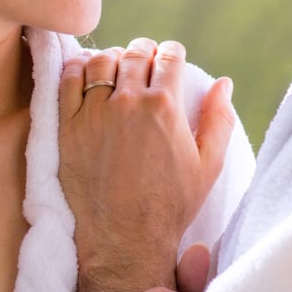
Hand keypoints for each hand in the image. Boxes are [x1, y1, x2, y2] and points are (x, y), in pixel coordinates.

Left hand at [59, 38, 234, 291]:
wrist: (124, 238)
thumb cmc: (170, 206)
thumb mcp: (208, 165)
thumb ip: (219, 120)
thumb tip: (224, 83)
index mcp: (165, 106)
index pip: (168, 56)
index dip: (171, 53)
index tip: (168, 59)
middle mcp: (128, 102)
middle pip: (134, 54)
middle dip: (142, 52)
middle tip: (142, 63)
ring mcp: (94, 112)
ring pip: (100, 61)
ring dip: (111, 58)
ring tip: (114, 69)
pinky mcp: (67, 127)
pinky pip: (67, 81)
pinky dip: (77, 69)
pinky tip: (84, 74)